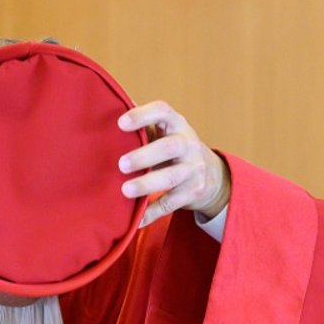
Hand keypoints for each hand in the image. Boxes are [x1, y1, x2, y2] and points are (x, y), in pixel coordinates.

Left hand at [117, 101, 229, 227]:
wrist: (213, 175)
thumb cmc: (176, 147)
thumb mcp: (166, 130)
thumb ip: (143, 121)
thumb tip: (110, 103)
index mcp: (178, 125)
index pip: (163, 111)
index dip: (142, 115)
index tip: (120, 123)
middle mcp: (189, 145)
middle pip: (170, 147)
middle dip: (145, 155)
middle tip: (121, 164)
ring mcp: (193, 170)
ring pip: (172, 177)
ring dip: (147, 184)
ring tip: (125, 190)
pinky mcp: (192, 193)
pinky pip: (170, 204)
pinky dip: (152, 213)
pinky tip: (136, 220)